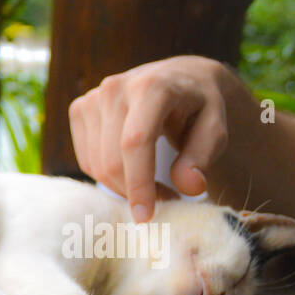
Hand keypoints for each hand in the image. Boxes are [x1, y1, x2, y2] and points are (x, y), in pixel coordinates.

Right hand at [68, 56, 247, 222]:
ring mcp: (93, 97)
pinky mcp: (80, 108)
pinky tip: (130, 167)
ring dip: (121, 185)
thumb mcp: (214, 129)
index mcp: (152, 87)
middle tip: (164, 199)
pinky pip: (87, 159)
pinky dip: (106, 173)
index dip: (138, 183)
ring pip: (96, 164)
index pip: (135, 142)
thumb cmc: (199, 107)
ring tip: (151, 183)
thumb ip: (201, 158)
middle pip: (111, 159)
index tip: (145, 216)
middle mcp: (116, 88)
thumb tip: (189, 187)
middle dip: (133, 190)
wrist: (179, 78)